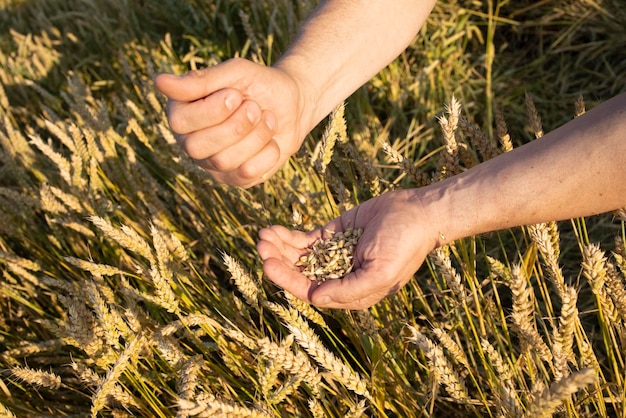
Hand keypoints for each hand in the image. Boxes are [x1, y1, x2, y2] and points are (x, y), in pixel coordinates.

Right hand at [154, 58, 310, 187]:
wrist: (293, 104)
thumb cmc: (258, 84)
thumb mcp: (234, 73)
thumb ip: (200, 81)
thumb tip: (159, 82)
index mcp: (182, 113)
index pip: (179, 122)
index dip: (212, 111)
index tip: (236, 94)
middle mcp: (191, 142)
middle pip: (196, 147)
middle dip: (235, 125)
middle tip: (255, 107)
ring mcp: (213, 164)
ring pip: (224, 161)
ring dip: (256, 136)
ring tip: (267, 118)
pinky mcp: (236, 179)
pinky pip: (247, 174)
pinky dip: (267, 153)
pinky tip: (272, 139)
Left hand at [257, 189, 438, 308]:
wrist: (417, 212)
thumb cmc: (405, 244)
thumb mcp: (381, 271)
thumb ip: (350, 289)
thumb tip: (315, 298)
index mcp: (351, 293)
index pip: (311, 291)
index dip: (288, 280)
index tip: (268, 264)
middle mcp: (339, 277)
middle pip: (300, 274)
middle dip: (279, 262)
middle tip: (261, 246)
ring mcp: (334, 256)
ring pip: (299, 257)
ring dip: (279, 248)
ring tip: (262, 236)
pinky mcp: (332, 236)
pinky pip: (305, 241)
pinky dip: (288, 237)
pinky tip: (272, 230)